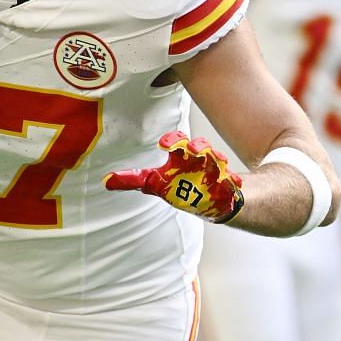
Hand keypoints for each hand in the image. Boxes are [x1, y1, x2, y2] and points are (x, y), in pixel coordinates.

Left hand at [105, 131, 244, 221]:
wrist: (206, 201)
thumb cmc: (180, 187)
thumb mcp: (155, 183)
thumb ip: (133, 181)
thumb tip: (106, 181)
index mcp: (180, 156)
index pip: (176, 141)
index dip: (172, 140)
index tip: (165, 146)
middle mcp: (199, 159)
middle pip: (200, 145)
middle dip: (198, 146)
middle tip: (193, 150)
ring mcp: (215, 171)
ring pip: (219, 159)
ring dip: (218, 160)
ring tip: (218, 163)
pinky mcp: (227, 185)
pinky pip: (233, 181)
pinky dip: (234, 182)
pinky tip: (234, 184)